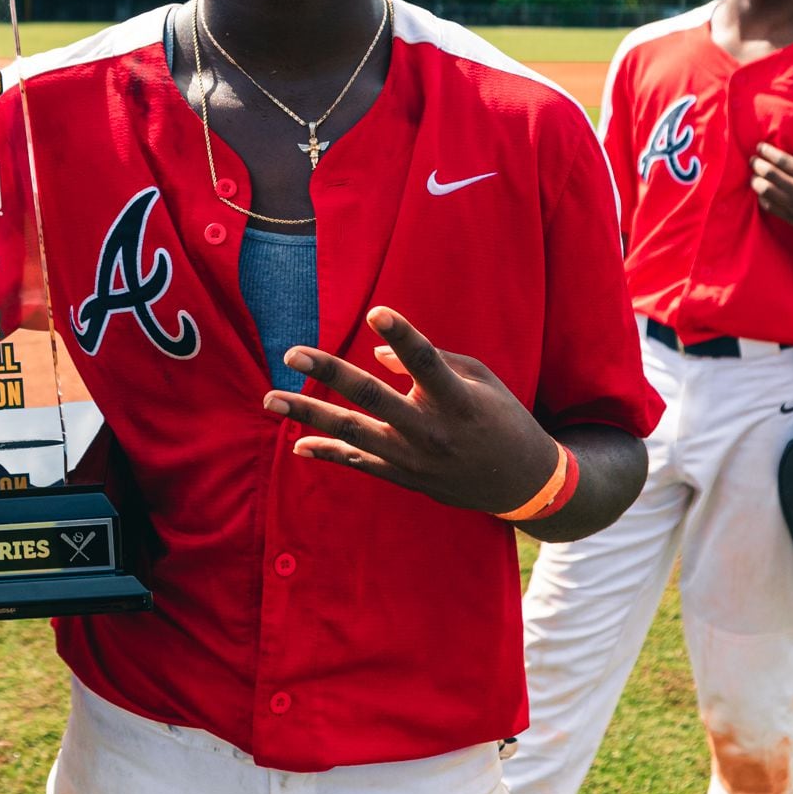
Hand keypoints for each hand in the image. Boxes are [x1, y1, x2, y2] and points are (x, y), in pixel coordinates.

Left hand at [266, 306, 558, 514]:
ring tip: (271, 399)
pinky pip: (359, 463)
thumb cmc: (502, 417)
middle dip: (330, 373)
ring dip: (309, 414)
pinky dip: (328, 452)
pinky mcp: (405, 477)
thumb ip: (433, 361)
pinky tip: (298, 444)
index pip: (426, 362)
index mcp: (458, 399)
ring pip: (353, 433)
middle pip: (373, 398)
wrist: (521, 483)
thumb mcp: (482, 380)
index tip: (375, 310)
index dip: (402, 335)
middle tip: (291, 353)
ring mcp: (414, 458)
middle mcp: (432, 430)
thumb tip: (377, 355)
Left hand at [750, 143, 792, 247]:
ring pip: (767, 193)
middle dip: (758, 165)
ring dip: (757, 182)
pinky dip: (763, 199)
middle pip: (771, 176)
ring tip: (754, 176)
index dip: (769, 153)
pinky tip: (761, 194)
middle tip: (752, 159)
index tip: (760, 146)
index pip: (784, 162)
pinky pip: (772, 209)